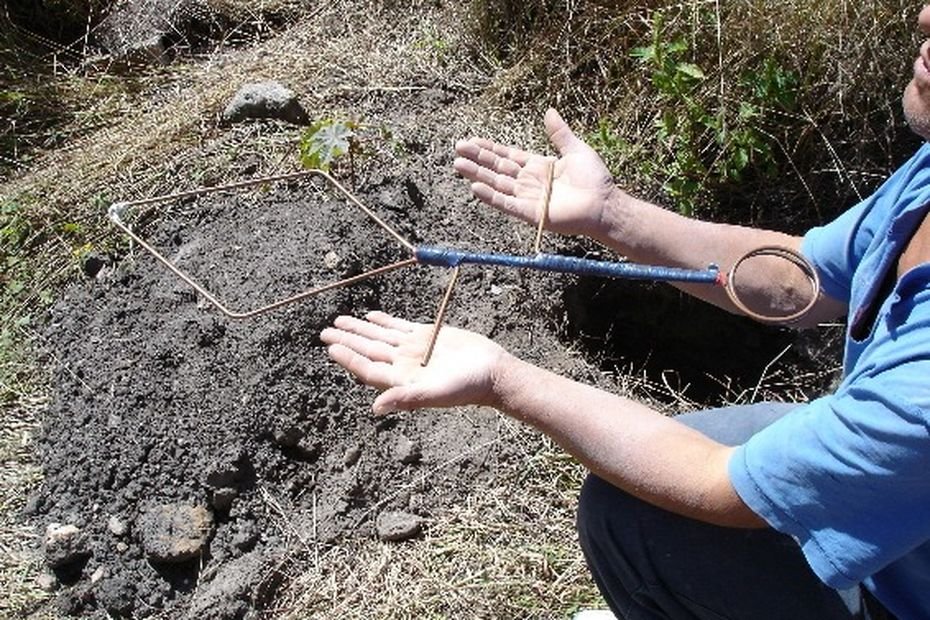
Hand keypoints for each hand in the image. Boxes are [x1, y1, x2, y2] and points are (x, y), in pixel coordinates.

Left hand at [319, 311, 508, 414]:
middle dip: (347, 340)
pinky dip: (384, 321)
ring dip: (359, 329)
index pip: (368, 368)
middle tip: (324, 332)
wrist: (492, 372)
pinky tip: (370, 316)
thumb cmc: (467, 388)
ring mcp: (414, 349)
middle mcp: (404, 364)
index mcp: (402, 379)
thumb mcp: (436, 394)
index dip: (349, 358)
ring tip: (339, 320)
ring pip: (380, 337)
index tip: (331, 347)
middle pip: (368, 350)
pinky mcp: (427, 335)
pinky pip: (399, 327)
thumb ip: (406, 399)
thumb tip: (375, 408)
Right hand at [453, 108, 619, 238]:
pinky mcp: (530, 213)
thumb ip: (560, 133)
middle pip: (497, 169)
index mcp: (538, 167)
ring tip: (458, 165)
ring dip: (478, 175)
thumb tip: (550, 111)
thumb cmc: (595, 179)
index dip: (490, 149)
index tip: (472, 141)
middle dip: (477, 159)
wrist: (604, 204)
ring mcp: (527, 198)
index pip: (508, 156)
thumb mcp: (576, 149)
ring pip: (497, 184)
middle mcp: (529, 182)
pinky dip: (491, 196)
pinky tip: (475, 187)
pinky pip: (506, 204)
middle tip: (457, 149)